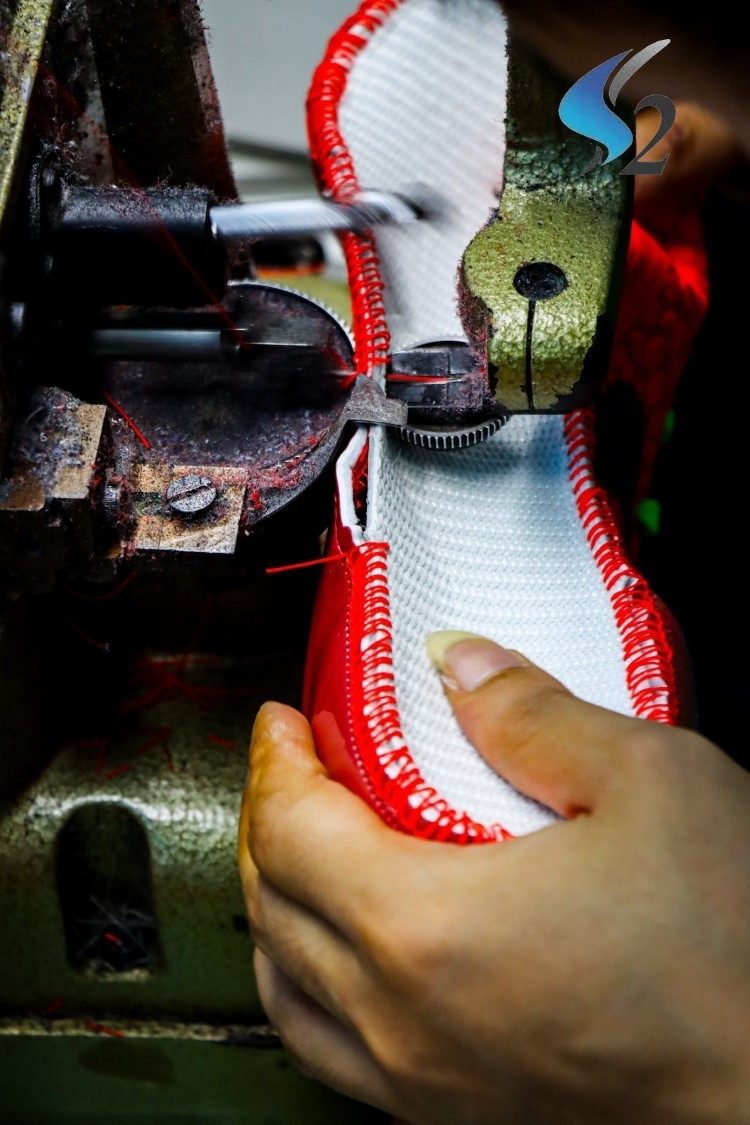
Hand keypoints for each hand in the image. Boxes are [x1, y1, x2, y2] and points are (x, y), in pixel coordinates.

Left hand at [238, 634, 749, 1123]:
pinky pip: (338, 1056)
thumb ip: (533, 713)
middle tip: (294, 768)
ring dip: (278, 908)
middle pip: (276, 905)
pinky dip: (316, 990)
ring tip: (303, 853)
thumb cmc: (735, 950)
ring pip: (289, 992)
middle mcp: (402, 1020)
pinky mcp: (460, 1121)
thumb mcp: (649, 782)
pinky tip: (353, 962)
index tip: (281, 723)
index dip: (276, 763)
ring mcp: (424, 1086)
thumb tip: (458, 662)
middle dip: (269, 820)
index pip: (292, 830)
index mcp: (427, 928)